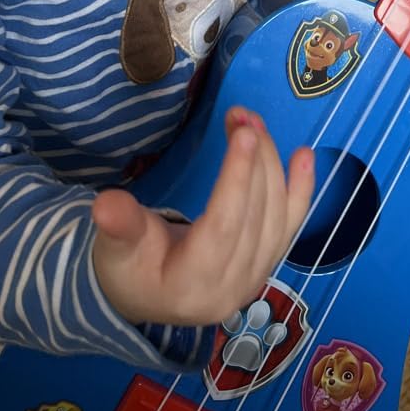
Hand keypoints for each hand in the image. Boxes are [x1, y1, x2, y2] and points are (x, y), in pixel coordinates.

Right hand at [92, 106, 313, 325]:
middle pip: (255, 217)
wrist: (148, 296)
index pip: (223, 227)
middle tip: (242, 114)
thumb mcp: (114, 248)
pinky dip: (301, 189)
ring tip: (254, 121)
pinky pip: (291, 224)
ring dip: (271, 164)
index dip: (237, 180)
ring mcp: (254, 277)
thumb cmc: (128, 267)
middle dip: (254, 159)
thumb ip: (118, 226)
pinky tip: (305, 156)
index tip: (244, 133)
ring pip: (276, 216)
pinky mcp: (266, 262)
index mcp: (191, 285)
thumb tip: (104, 206)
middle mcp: (231, 288)